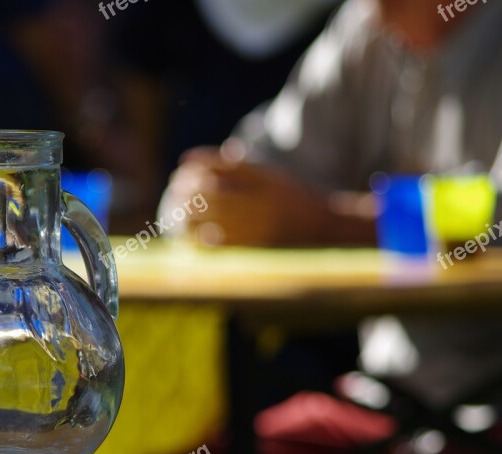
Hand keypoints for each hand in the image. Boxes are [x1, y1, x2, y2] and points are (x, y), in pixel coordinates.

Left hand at [159, 147, 375, 246]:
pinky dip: (204, 240)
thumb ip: (239, 167)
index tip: (182, 167)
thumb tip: (196, 160)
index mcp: (265, 178)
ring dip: (190, 217)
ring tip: (177, 218)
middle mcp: (262, 200)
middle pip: (213, 192)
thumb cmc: (293, 200)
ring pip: (213, 218)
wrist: (326, 228)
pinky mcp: (259, 246)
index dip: (199, 164)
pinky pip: (223, 243)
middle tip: (174, 194)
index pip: (225, 165)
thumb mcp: (271, 177)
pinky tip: (194, 240)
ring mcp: (260, 224)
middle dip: (187, 192)